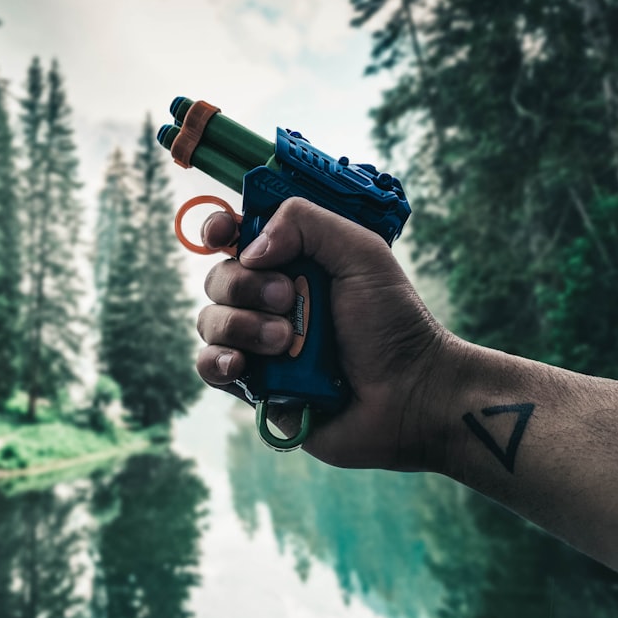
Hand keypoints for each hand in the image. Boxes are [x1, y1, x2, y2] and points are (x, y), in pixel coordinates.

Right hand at [194, 197, 459, 470]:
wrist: (408, 394)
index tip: (223, 233)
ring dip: (244, 326)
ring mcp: (259, 343)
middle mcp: (271, 300)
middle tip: (289, 299)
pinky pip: (209, 366)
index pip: (238, 236)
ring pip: (211, 321)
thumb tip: (249, 248)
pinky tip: (244, 365)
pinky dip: (218, 361)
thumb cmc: (394, 323)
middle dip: (246, 286)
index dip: (220, 229)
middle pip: (219, 277)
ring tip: (286, 341)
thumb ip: (306, 223)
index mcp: (295, 262)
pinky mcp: (254, 386)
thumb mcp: (361, 252)